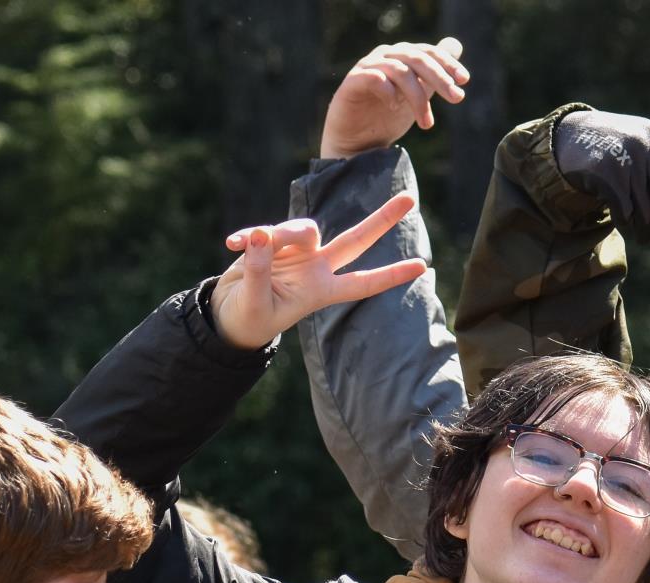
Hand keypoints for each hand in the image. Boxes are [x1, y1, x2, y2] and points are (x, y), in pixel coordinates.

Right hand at [211, 193, 428, 349]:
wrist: (227, 313)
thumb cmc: (248, 318)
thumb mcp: (254, 302)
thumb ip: (259, 270)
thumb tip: (262, 236)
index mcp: (321, 291)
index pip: (363, 283)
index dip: (391, 275)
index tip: (422, 266)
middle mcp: (316, 268)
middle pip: (355, 240)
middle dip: (382, 219)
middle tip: (410, 198)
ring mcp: (298, 252)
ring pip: (303, 229)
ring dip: (280, 233)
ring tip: (245, 246)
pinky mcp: (274, 241)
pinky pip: (267, 229)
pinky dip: (249, 236)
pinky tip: (231, 243)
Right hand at [320, 39, 468, 158]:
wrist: (359, 142)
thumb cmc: (388, 115)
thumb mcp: (418, 93)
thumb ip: (434, 73)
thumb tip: (455, 45)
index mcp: (403, 57)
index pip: (429, 52)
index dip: (448, 63)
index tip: (464, 80)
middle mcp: (386, 56)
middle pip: (417, 58)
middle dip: (440, 79)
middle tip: (457, 98)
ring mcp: (367, 67)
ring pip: (400, 71)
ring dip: (418, 98)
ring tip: (427, 123)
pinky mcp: (352, 82)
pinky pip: (374, 77)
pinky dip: (389, 91)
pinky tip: (395, 107)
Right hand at [553, 109, 649, 256]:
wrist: (572, 136)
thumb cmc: (624, 143)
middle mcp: (648, 148)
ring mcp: (626, 160)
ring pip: (644, 213)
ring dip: (644, 229)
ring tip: (643, 236)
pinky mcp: (605, 173)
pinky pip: (623, 213)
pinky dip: (624, 222)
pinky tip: (622, 220)